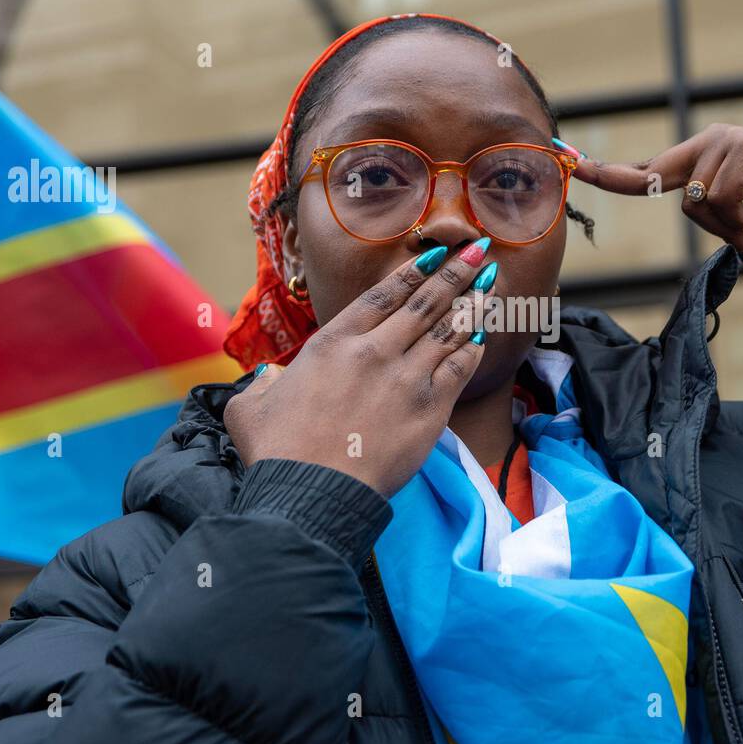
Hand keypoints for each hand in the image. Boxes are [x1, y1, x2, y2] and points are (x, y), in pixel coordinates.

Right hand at [224, 243, 492, 497]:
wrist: (313, 492)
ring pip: (449, 330)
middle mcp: (374, 352)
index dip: (414, 272)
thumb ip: (262, 385)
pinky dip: (473, 348)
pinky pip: (460, 368)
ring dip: (473, 303)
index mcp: (333, 343)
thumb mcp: (251, 409)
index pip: (383, 295)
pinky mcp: (430, 409)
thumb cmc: (279, 452)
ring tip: (491, 282)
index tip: (436, 255)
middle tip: (479, 251)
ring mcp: (406, 378)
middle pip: (424, 303)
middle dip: (456, 273)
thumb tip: (269, 378)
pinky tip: (484, 334)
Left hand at [569, 123, 742, 262]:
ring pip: (695, 201)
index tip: (577, 167)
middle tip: (613, 180)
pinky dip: (741, 222)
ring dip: (725, 226)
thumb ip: (707, 207)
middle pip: (659, 178)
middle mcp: (710, 141)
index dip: (613, 173)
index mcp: (702, 155)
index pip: (650, 167)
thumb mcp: (736, 206)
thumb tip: (687, 205)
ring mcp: (728, 142)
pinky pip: (721, 200)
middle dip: (634, 186)